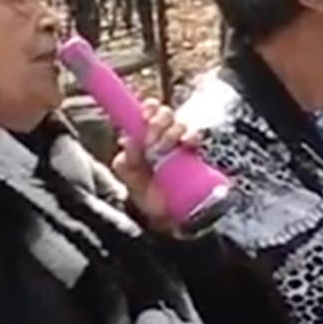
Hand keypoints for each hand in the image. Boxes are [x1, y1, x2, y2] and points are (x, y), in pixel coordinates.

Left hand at [109, 117, 188, 234]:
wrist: (167, 215)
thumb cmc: (144, 194)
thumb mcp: (129, 177)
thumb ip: (125, 159)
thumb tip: (128, 141)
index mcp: (143, 136)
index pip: (148, 109)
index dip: (149, 108)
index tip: (146, 116)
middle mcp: (162, 136)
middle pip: (164, 113)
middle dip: (158, 124)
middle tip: (153, 142)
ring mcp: (179, 144)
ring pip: (179, 123)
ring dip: (171, 133)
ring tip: (167, 151)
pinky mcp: (194, 154)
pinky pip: (196, 136)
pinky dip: (192, 137)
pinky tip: (188, 145)